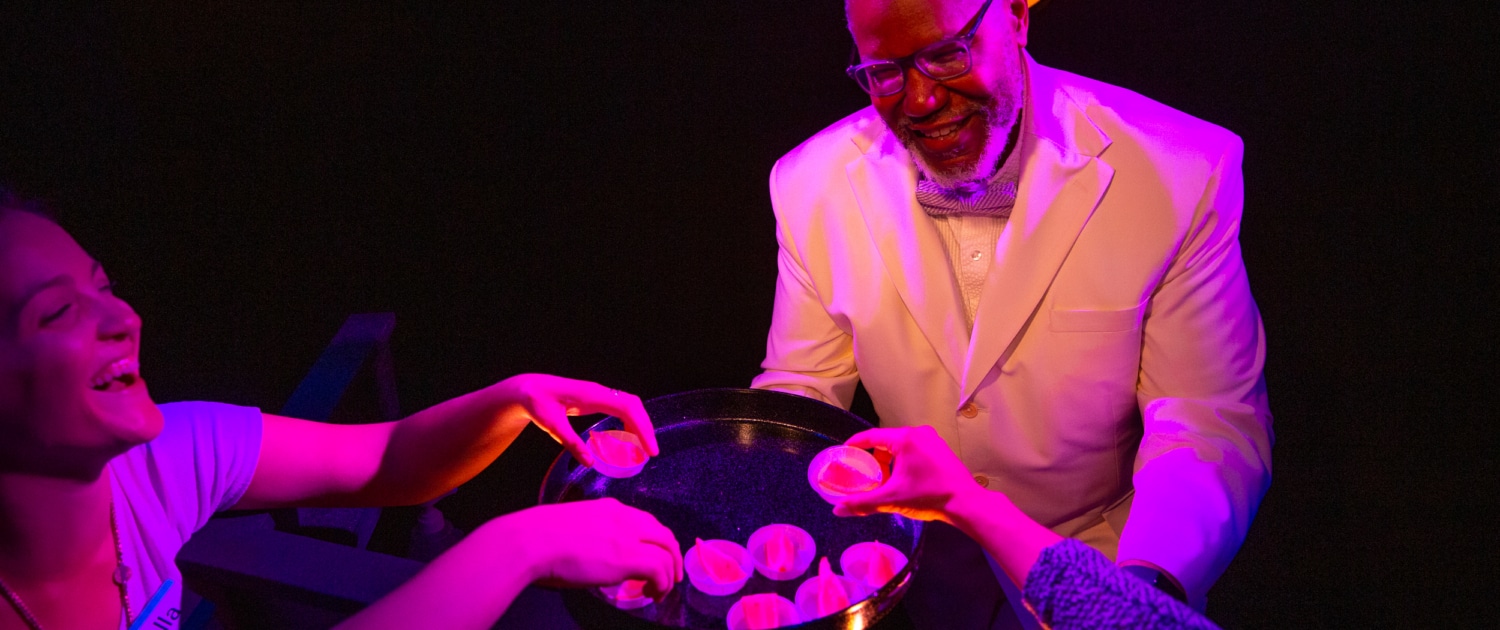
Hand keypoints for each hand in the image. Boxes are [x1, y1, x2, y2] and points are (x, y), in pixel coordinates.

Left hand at [489, 374, 658, 466]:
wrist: (528, 388)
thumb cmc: (537, 403)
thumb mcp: (551, 425)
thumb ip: (571, 442)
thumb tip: (590, 463)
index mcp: (592, 395)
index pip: (627, 408)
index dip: (641, 427)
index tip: (649, 448)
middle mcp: (600, 392)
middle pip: (634, 405)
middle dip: (646, 428)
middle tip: (651, 453)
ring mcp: (600, 394)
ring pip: (630, 405)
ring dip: (639, 424)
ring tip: (643, 447)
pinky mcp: (597, 398)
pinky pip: (621, 407)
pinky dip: (630, 421)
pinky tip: (628, 437)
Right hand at [490, 498, 682, 599]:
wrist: (530, 542)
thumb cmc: (538, 538)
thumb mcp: (573, 527)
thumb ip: (590, 535)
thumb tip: (593, 553)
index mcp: (610, 509)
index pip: (646, 522)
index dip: (656, 542)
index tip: (655, 557)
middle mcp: (624, 518)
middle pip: (664, 535)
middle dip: (673, 556)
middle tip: (671, 576)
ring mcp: (626, 536)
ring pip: (667, 552)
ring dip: (669, 574)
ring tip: (661, 591)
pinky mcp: (626, 557)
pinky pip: (659, 569)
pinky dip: (662, 584)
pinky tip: (652, 593)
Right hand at [832, 425, 984, 522]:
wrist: (964, 503)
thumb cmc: (928, 497)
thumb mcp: (891, 500)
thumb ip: (862, 504)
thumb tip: (838, 510)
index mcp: (904, 439)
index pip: (871, 436)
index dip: (855, 444)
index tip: (844, 453)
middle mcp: (918, 433)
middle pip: (886, 442)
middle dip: (874, 459)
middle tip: (867, 475)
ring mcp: (932, 439)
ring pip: (901, 446)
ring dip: (890, 461)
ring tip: (886, 481)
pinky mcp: (940, 448)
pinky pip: (915, 449)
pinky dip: (905, 461)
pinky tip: (904, 479)